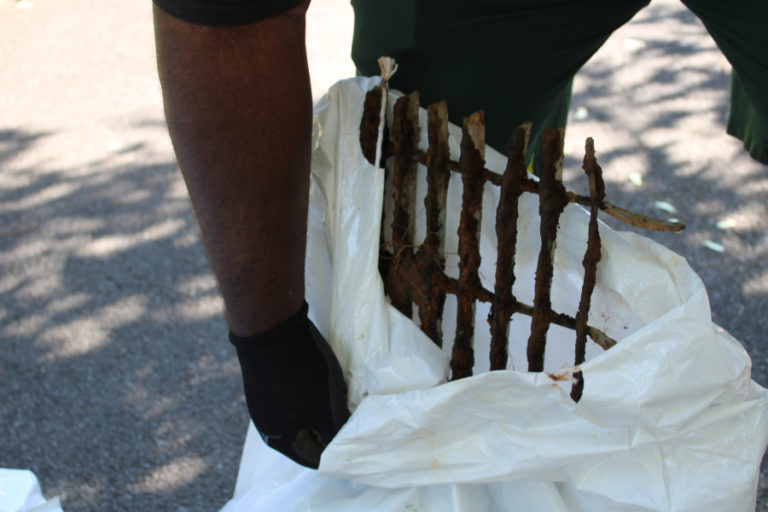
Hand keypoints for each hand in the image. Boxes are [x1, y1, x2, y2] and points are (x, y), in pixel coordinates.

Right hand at [229, 303, 349, 467]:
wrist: (270, 329)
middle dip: (326, 432)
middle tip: (347, 421)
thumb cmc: (301, 373)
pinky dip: (305, 395)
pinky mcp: (263, 379)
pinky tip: (318, 381)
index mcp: (280, 439)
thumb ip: (334, 430)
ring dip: (316, 412)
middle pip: (304, 437)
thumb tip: (340, 440)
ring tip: (337, 400)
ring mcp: (262, 401)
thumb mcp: (327, 407)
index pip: (312, 458)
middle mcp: (266, 425)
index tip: (351, 443)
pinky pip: (289, 396)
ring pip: (296, 415)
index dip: (333, 453)